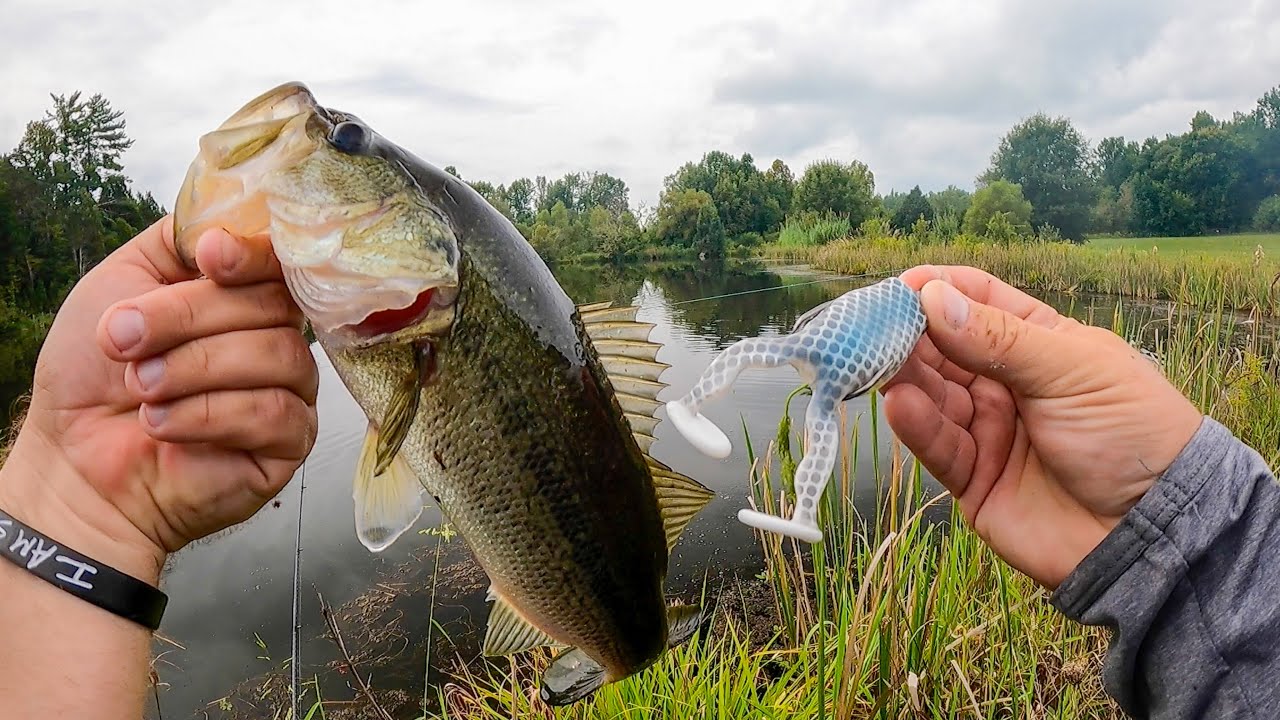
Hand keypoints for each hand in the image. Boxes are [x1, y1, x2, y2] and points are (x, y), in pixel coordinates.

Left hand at [0, 216, 317, 582]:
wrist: (75, 463)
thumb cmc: (92, 378)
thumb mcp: (118, 284)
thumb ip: (174, 243)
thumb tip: (224, 228)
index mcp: (241, 298)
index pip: (278, 261)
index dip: (251, 254)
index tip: (209, 257)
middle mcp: (275, 338)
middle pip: (271, 304)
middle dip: (188, 319)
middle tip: (126, 344)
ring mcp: (289, 391)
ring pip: (277, 354)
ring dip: (194, 369)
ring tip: (141, 390)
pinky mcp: (290, 443)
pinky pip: (274, 411)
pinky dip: (209, 416)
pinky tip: (164, 425)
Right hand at [880, 265, 1202, 588]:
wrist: (1156, 533)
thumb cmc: (1131, 433)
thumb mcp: (1070, 370)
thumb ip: (997, 338)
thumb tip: (930, 296)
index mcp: (1037, 342)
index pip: (977, 301)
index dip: (938, 289)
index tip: (901, 287)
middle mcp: (1005, 382)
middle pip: (942, 346)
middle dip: (907, 334)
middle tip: (870, 327)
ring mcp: (987, 429)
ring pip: (932, 394)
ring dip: (903, 376)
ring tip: (875, 363)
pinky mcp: (972, 478)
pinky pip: (937, 445)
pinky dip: (915, 424)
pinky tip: (899, 402)